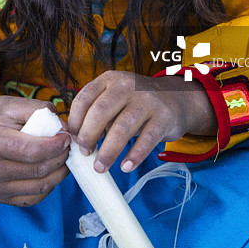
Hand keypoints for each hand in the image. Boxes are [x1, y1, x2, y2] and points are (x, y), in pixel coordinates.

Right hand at [0, 96, 69, 205]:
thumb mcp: (10, 104)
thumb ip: (38, 110)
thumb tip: (64, 126)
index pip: (34, 151)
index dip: (57, 146)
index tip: (67, 136)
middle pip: (39, 170)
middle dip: (61, 158)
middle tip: (68, 146)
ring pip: (40, 187)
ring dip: (58, 173)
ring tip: (63, 158)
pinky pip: (32, 198)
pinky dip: (47, 185)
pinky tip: (50, 171)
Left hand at [67, 70, 216, 173]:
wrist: (175, 98)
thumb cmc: (136, 102)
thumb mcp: (115, 96)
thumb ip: (97, 111)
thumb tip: (76, 139)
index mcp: (110, 79)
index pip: (85, 98)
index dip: (75, 121)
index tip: (73, 139)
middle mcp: (127, 86)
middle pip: (101, 112)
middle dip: (88, 136)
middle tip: (85, 153)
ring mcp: (147, 100)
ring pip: (122, 128)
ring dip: (108, 151)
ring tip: (100, 167)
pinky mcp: (163, 117)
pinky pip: (146, 139)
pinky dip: (134, 156)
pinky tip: (125, 167)